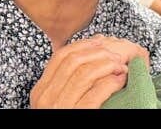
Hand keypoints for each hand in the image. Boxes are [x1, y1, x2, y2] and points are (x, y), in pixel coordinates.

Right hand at [29, 36, 148, 108]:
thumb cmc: (65, 118)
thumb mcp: (55, 101)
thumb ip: (63, 82)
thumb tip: (88, 50)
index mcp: (40, 91)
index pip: (60, 57)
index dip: (82, 46)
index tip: (100, 43)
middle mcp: (46, 99)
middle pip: (72, 62)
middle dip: (96, 54)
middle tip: (115, 53)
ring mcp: (60, 109)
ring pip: (83, 75)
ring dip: (105, 66)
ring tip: (120, 66)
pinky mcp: (78, 117)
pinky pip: (94, 95)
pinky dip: (109, 84)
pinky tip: (120, 80)